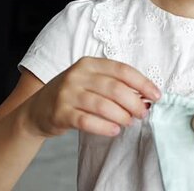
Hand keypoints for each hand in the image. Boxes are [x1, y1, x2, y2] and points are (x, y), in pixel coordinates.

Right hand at [20, 57, 160, 137]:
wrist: (36, 110)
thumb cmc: (72, 95)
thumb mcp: (90, 81)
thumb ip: (113, 84)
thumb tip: (145, 97)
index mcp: (89, 64)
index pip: (122, 70)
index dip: (143, 83)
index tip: (156, 96)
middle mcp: (77, 75)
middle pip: (115, 88)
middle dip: (135, 103)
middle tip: (143, 113)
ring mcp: (67, 93)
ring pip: (104, 105)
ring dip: (122, 116)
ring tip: (130, 122)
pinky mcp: (60, 113)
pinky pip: (88, 121)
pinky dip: (105, 127)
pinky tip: (115, 130)